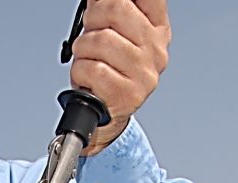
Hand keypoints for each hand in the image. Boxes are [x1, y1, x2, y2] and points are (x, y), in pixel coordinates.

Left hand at [70, 0, 170, 153]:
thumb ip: (110, 12)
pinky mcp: (127, 95)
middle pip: (117, 9)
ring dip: (82, 49)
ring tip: (86, 60)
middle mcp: (156, 50)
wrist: (106, 116)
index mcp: (158, 30)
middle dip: (92, 19)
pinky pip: (92, 69)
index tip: (102, 4)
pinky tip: (86, 79)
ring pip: (101, 40)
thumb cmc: (108, 73)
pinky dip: (80, 72)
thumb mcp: (113, 36)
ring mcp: (144, 74)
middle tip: (89, 35)